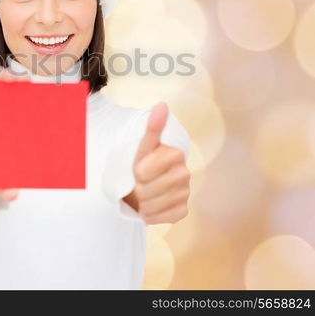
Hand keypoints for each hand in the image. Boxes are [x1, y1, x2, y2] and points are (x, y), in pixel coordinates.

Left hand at [123, 102, 190, 224]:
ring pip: (151, 205)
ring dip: (142, 202)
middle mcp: (185, 173)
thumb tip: (162, 104)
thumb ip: (153, 128)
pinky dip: (150, 214)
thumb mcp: (142, 146)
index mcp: (175, 154)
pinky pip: (160, 217)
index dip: (136, 171)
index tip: (139, 167)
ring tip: (144, 194)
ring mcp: (186, 193)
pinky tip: (152, 205)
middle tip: (140, 182)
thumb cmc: (140, 164)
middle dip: (138, 188)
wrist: (141, 185)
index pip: (143, 171)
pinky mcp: (183, 211)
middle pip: (146, 190)